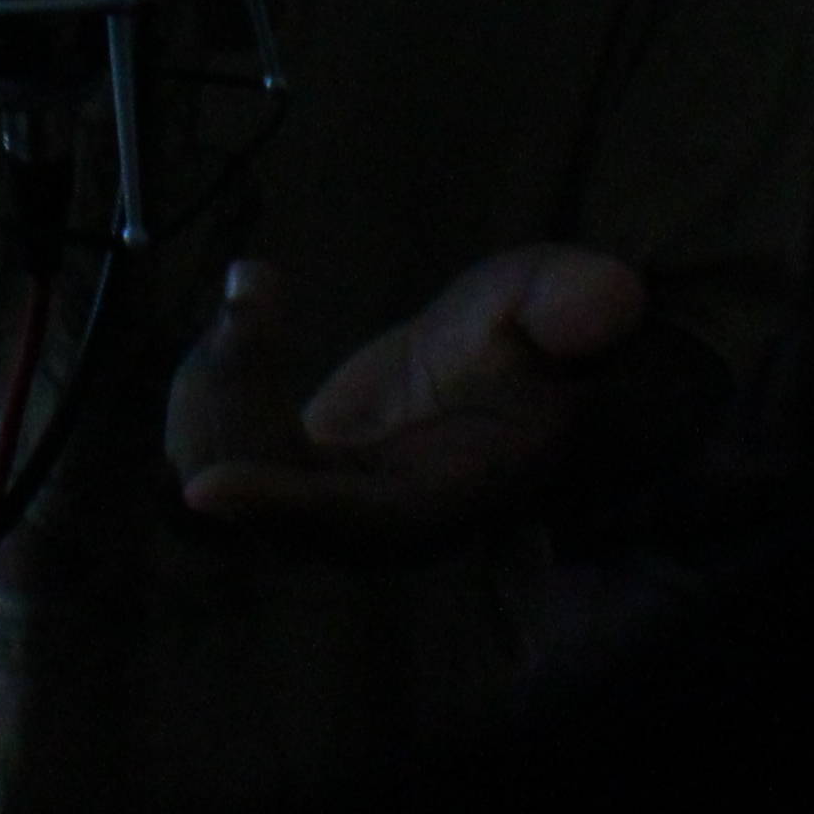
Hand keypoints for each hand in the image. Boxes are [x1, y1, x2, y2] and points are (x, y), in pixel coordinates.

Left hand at [170, 246, 649, 556]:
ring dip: (213, 378)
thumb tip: (607, 302)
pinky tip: (252, 302)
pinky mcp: (286, 472)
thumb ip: (576, 302)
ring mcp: (320, 504)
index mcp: (445, 496)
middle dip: (236, 394)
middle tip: (254, 295)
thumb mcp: (564, 302)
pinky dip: (210, 374)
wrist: (521, 374)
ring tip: (257, 289)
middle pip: (260, 494)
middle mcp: (370, 522)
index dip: (281, 511)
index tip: (207, 491)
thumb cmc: (546, 345)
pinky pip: (209, 443)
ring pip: (215, 470)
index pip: (354, 524)